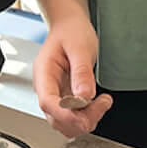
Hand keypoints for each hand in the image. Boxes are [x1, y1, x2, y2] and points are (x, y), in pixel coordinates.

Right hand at [31, 19, 113, 137]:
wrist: (70, 25)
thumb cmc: (71, 31)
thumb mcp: (80, 47)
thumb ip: (82, 72)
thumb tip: (84, 96)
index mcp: (44, 72)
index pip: (48, 102)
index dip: (65, 114)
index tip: (85, 116)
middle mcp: (46, 87)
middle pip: (55, 118)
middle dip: (79, 120)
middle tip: (102, 104)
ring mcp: (54, 94)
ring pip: (64, 122)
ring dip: (84, 120)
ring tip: (102, 102)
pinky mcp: (64, 97)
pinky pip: (72, 116)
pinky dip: (86, 116)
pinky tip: (97, 103)